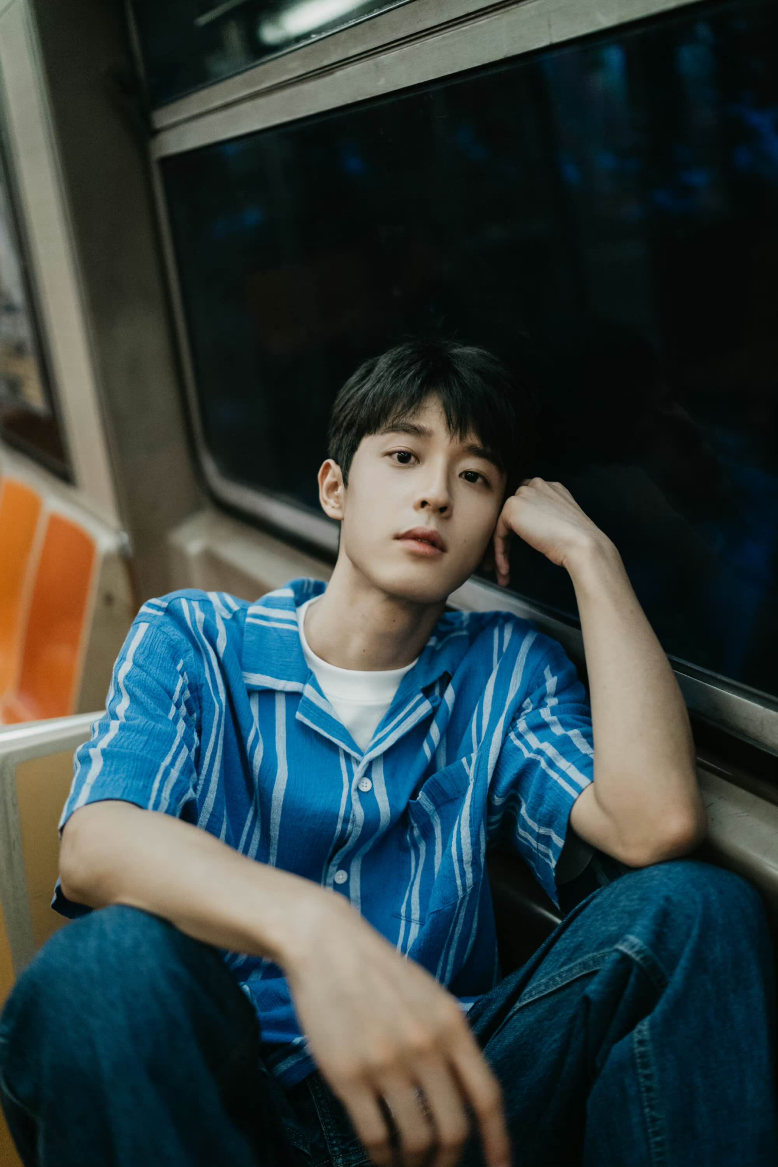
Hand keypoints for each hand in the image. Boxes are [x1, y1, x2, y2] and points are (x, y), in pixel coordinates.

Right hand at [282, 895, 510, 1166]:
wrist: (327, 946)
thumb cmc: (381, 972)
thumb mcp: (432, 996)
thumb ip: (453, 1041)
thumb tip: (467, 1097)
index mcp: (452, 1025)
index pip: (487, 1096)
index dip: (499, 1141)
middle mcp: (425, 1046)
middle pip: (453, 1129)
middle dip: (448, 1160)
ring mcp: (386, 1063)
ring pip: (415, 1140)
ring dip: (415, 1163)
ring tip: (408, 1165)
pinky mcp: (348, 1076)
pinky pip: (375, 1136)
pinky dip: (382, 1159)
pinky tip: (382, 1158)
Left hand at [493, 477, 605, 585]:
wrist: (582, 544)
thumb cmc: (578, 540)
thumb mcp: (562, 521)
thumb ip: (546, 516)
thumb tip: (532, 529)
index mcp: (551, 488)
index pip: (527, 502)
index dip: (522, 526)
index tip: (521, 548)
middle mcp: (537, 486)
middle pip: (513, 512)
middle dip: (509, 538)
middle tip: (508, 563)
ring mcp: (524, 495)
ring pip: (504, 525)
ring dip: (503, 550)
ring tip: (506, 572)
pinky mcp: (512, 508)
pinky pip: (499, 534)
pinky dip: (500, 554)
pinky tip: (505, 569)